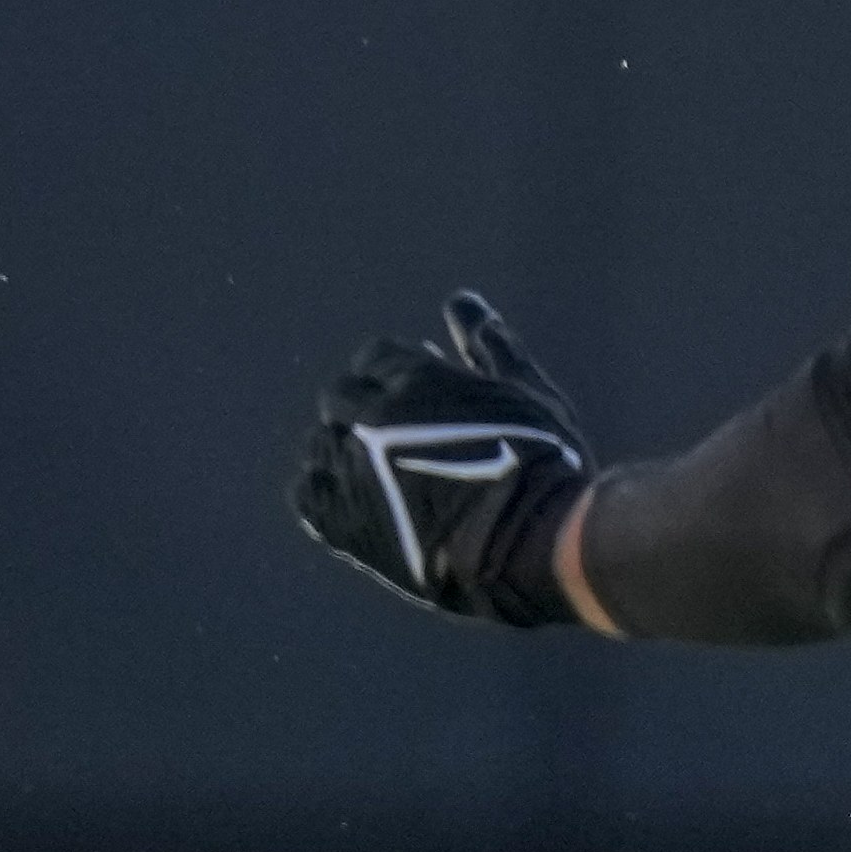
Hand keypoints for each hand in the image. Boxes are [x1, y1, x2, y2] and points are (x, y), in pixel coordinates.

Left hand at [292, 291, 595, 629]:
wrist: (533, 548)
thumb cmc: (543, 466)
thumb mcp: (528, 393)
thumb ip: (490, 347)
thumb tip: (461, 302)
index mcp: (414, 380)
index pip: (374, 356)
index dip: (390, 373)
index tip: (410, 396)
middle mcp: (373, 420)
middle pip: (338, 398)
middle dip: (359, 410)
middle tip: (391, 437)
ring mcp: (353, 472)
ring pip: (319, 446)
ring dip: (340, 451)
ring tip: (374, 473)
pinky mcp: (346, 524)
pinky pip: (307, 496)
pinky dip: (323, 492)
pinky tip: (353, 500)